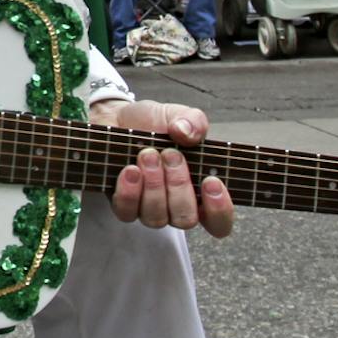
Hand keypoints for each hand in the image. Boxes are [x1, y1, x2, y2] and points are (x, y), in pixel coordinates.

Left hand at [89, 98, 231, 235]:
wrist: (118, 118)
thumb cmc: (154, 123)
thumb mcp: (179, 115)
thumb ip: (193, 122)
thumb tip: (187, 133)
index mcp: (200, 191)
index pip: (219, 221)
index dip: (219, 210)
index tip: (211, 181)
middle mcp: (175, 207)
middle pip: (186, 219)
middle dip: (179, 185)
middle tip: (170, 154)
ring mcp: (149, 209)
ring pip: (157, 218)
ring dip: (154, 185)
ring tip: (148, 155)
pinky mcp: (124, 206)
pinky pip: (128, 212)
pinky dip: (130, 191)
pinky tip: (130, 170)